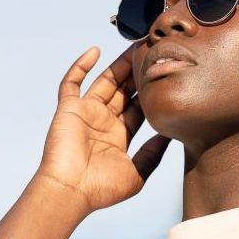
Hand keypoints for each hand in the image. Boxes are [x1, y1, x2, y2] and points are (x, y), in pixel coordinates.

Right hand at [35, 45, 170, 213]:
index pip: (139, 109)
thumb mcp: (137, 172)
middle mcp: (104, 123)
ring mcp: (85, 114)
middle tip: (155, 55)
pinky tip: (95, 51)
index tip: (167, 78)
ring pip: (105, 82)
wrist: (70, 192)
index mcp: (119, 137)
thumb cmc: (102, 188)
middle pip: (125, 92)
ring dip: (119, 65)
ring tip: (136, 47)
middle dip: (139, 74)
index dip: (151, 94)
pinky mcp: (68, 109)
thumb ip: (153, 153)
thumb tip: (171, 134)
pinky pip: (71, 83)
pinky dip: (80, 66)